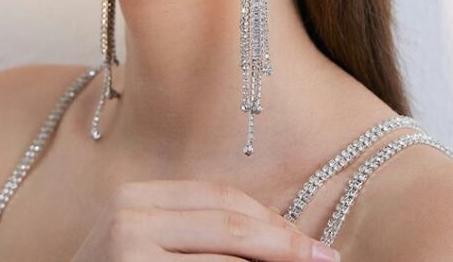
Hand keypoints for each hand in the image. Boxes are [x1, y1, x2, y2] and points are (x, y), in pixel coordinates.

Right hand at [71, 179, 340, 260]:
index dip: (268, 218)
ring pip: (224, 255)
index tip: (307, 241)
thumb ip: (195, 232)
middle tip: (325, 259)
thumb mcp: (148, 246)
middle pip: (227, 220)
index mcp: (137, 196)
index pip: (218, 196)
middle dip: (283, 242)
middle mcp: (128, 213)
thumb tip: (274, 235)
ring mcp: (127, 248)